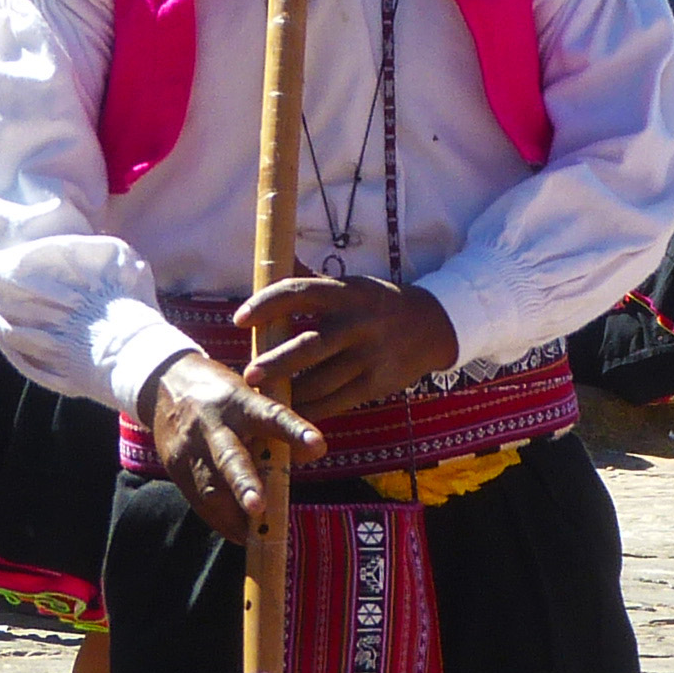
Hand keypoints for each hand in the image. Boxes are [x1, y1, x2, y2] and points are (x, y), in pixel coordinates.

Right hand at [142, 352, 323, 543]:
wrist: (165, 383)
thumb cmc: (223, 393)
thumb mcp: (250, 395)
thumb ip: (277, 424)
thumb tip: (312, 455)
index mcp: (238, 401)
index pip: (271, 414)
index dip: (294, 430)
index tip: (318, 446)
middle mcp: (212, 426)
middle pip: (230, 458)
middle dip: (245, 485)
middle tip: (259, 508)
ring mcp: (190, 449)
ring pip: (210, 488)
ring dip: (234, 517)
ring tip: (256, 539)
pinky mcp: (176, 468)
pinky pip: (200, 502)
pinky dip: (222, 521)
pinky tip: (241, 535)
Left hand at [236, 275, 459, 421]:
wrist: (433, 326)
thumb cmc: (378, 304)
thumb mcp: (351, 286)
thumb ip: (312, 280)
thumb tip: (273, 259)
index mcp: (346, 294)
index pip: (301, 292)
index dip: (268, 304)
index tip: (240, 318)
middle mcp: (357, 324)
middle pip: (311, 346)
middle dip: (278, 363)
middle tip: (249, 374)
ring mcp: (369, 357)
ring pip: (320, 382)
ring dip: (288, 393)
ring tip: (261, 399)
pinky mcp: (376, 384)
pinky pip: (335, 402)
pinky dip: (309, 410)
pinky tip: (288, 413)